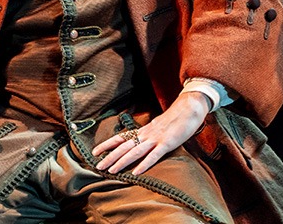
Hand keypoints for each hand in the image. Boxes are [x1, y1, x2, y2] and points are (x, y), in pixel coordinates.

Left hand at [92, 92, 210, 175]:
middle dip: (110, 157)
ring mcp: (155, 139)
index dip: (107, 145)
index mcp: (142, 131)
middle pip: (124, 147)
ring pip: (135, 152)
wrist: (187, 109)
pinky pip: (154, 155)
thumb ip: (148, 136)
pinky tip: (136, 172)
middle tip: (98, 166)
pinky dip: (144, 164)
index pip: (120, 138)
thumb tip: (139, 142)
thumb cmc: (173, 121)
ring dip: (122, 162)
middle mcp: (145, 135)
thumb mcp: (156, 128)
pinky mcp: (167, 143)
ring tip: (111, 171)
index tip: (95, 152)